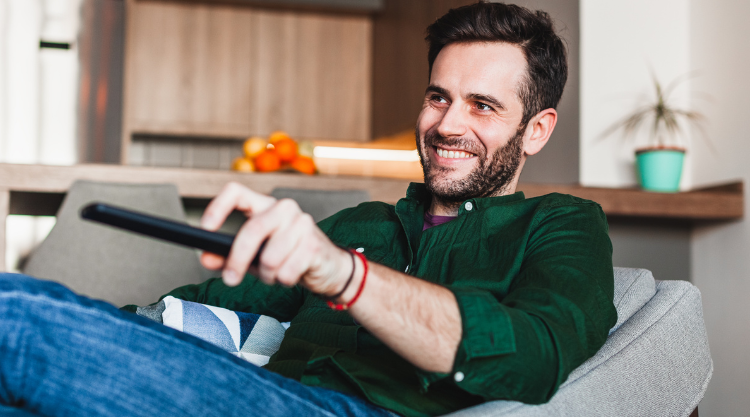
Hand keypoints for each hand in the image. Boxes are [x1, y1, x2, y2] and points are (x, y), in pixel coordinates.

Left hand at [200, 182, 351, 293]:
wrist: (329, 267)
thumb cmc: (288, 257)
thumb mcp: (253, 256)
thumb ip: (228, 256)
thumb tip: (206, 258)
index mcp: (265, 206)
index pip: (236, 192)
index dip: (218, 207)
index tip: (206, 228)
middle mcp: (284, 208)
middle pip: (252, 229)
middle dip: (237, 259)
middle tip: (230, 279)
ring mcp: (302, 224)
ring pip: (270, 257)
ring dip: (266, 275)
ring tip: (272, 275)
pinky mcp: (314, 244)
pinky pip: (286, 270)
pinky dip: (282, 280)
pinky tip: (289, 275)